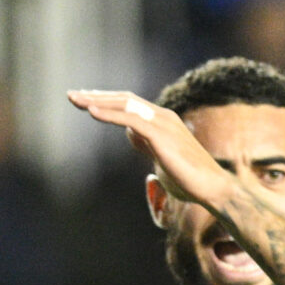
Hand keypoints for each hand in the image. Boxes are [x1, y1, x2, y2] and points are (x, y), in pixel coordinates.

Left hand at [68, 90, 235, 213]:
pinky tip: (91, 112)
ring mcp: (163, 124)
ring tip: (75, 100)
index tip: (84, 101)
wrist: (213, 189)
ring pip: (124, 105)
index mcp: (163, 121)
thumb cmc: (191, 179)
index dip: (105, 101)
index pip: (129, 104)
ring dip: (96, 101)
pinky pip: (130, 119)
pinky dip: (109, 115)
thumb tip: (132, 136)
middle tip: (71, 96)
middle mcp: (163, 117)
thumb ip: (146, 143)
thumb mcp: (161, 156)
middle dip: (95, 96)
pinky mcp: (161, 136)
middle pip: (123, 99)